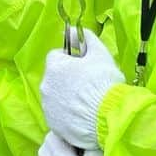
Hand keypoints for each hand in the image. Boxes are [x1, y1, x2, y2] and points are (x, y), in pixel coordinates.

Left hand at [41, 28, 124, 149]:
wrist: (110, 118)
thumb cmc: (105, 83)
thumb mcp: (99, 53)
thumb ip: (84, 37)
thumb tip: (71, 29)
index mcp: (54, 66)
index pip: (57, 56)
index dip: (71, 59)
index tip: (85, 66)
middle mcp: (46, 86)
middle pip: (55, 77)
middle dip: (68, 79)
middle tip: (88, 84)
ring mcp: (48, 107)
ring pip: (56, 96)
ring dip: (67, 96)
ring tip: (88, 102)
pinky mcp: (54, 125)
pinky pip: (58, 114)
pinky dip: (68, 114)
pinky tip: (84, 115)